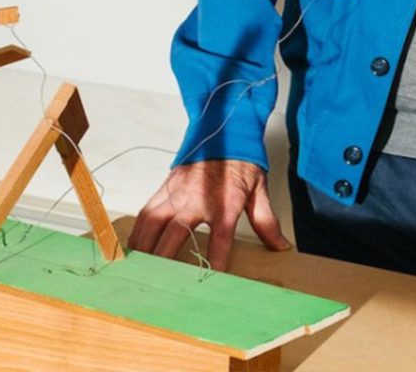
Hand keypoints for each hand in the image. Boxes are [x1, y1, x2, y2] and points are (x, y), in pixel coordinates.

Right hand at [127, 159, 290, 270]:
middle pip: (176, 234)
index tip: (207, 283)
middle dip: (165, 261)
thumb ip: (266, 222)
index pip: (220, 239)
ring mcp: (179, 192)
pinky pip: (147, 211)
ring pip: (154, 223)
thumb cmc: (242, 164)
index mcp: (225, 202)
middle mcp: (198, 198)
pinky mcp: (166, 186)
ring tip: (137, 272)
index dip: (214, 262)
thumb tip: (281, 247)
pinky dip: (138, 231)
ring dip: (145, 248)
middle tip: (158, 285)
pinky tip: (134, 249)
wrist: (227, 131)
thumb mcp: (259, 190)